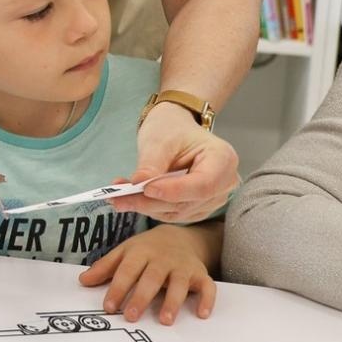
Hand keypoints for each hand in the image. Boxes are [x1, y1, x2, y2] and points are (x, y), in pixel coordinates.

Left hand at [78, 224, 218, 324]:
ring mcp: (182, 266)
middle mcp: (162, 259)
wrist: (179, 236)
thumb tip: (83, 281)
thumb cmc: (146, 249)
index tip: (109, 307)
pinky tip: (201, 314)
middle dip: (141, 297)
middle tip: (131, 317)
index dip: (117, 289)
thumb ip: (105, 267)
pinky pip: (208, 287)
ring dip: (172, 301)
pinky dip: (207, 300)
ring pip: (179, 284)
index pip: (126, 271)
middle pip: (151, 278)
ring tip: (164, 320)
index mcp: (140, 252)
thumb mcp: (124, 252)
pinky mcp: (200, 274)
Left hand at [112, 104, 237, 222]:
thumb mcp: (159, 139)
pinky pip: (173, 213)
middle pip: (187, 202)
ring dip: (145, 207)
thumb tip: (138, 184)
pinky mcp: (197, 207)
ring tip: (117, 197)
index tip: (144, 189)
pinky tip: (129, 198)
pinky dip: (150, 208)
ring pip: (178, 212)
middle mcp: (224, 184)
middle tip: (117, 199)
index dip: (173, 191)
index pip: (201, 185)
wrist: (176, 128)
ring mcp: (213, 198)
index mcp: (223, 160)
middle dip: (150, 202)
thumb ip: (151, 163)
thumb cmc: (171, 128)